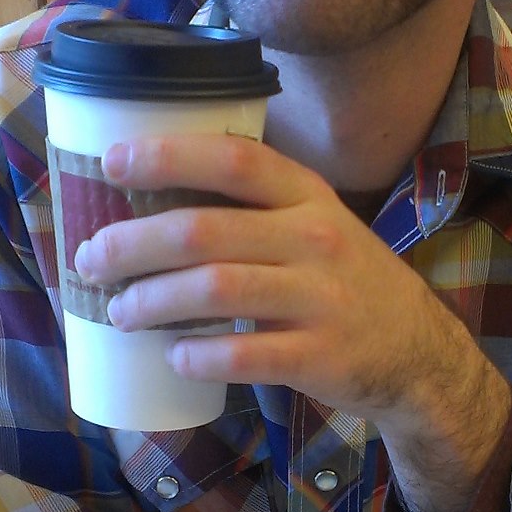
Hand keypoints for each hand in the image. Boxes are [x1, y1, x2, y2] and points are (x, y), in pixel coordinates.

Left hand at [74, 133, 511, 511]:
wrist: (419, 352)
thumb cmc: (344, 281)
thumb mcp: (316, 225)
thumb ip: (253, 209)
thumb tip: (148, 203)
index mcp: (308, 196)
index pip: (234, 158)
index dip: (168, 155)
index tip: (112, 162)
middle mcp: (316, 239)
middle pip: (204, 231)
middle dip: (133, 244)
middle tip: (92, 259)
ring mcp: (321, 299)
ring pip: (215, 291)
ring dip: (152, 301)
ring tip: (119, 311)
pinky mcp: (322, 356)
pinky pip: (244, 355)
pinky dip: (199, 356)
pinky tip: (175, 356)